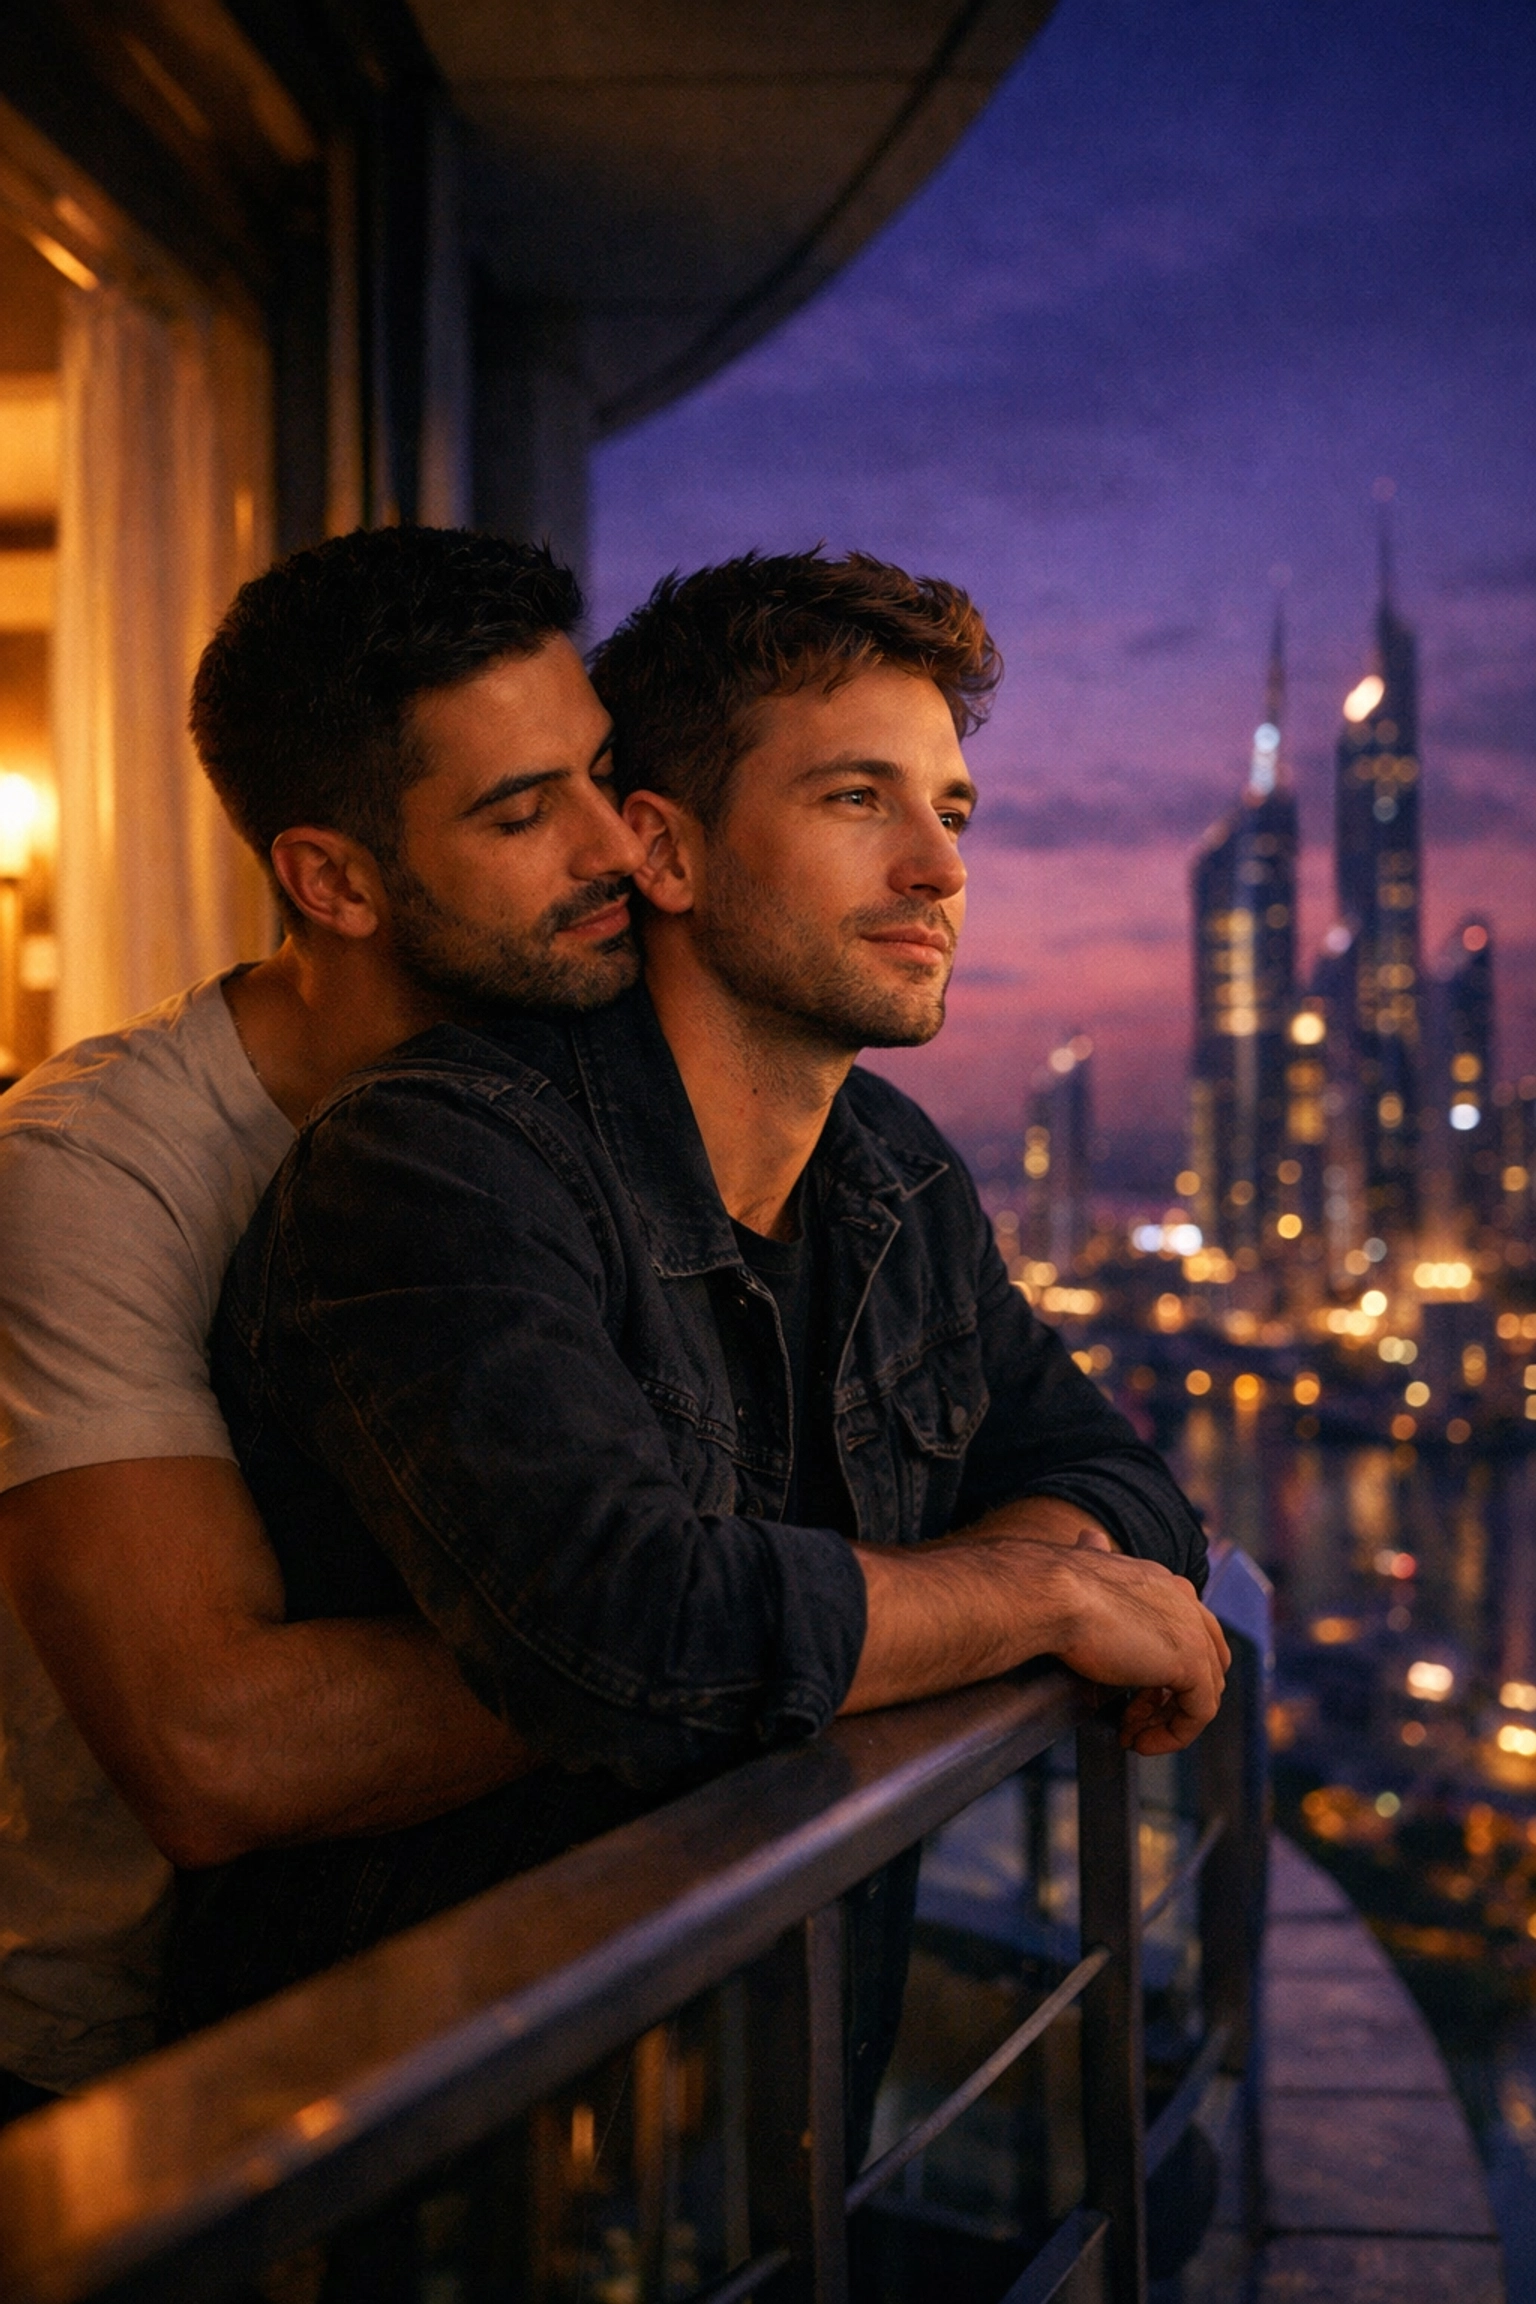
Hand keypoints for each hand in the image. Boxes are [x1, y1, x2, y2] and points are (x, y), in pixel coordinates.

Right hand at [1051, 1547, 1228, 1754]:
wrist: (1051, 1596)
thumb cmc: (1055, 1586)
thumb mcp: (1081, 1564)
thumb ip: (1092, 1556)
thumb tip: (1088, 1538)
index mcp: (1163, 1581)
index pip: (1189, 1629)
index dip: (1165, 1666)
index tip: (1129, 1690)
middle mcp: (1185, 1601)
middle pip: (1207, 1661)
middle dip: (1171, 1695)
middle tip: (1132, 1717)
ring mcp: (1192, 1632)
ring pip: (1204, 1691)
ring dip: (1168, 1719)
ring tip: (1132, 1734)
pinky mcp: (1190, 1663)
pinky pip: (1199, 1713)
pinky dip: (1174, 1734)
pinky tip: (1139, 1741)